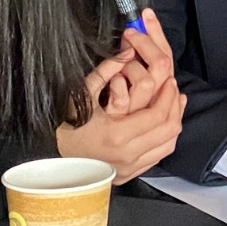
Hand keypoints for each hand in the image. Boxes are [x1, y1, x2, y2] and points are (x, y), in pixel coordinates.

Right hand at [57, 9, 185, 180]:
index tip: (170, 80)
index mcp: (117, 136)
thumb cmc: (65, 125)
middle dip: (175, 106)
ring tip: (173, 102)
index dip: (167, 96)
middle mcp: (127, 155)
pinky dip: (166, 137)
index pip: (157, 115)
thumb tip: (129, 51)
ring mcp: (130, 167)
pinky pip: (159, 155)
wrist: (51, 158)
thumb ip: (106, 71)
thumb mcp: (82, 94)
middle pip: (168, 130)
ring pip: (168, 144)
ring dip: (174, 121)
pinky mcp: (130, 173)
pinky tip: (165, 123)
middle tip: (173, 88)